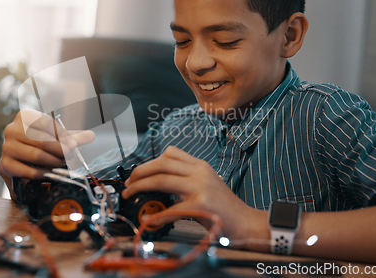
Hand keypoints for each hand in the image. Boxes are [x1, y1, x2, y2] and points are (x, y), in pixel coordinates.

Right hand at [0, 109, 94, 197]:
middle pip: (41, 139)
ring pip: (36, 155)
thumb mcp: (55, 137)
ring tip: (62, 164)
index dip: (62, 134)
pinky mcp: (5, 164)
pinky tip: (50, 173)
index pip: (46, 122)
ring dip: (53, 162)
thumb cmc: (38, 144)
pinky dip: (42, 173)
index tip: (74, 144)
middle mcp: (12, 129)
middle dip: (60, 150)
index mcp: (24, 116)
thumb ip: (72, 136)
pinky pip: (28, 170)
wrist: (18, 162)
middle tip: (71, 155)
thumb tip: (91, 136)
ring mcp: (6, 147)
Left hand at [121, 146, 259, 240]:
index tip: (139, 172)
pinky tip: (149, 219)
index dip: (150, 161)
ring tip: (130, 194)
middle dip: (139, 172)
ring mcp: (199, 187)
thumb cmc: (225, 207)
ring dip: (139, 187)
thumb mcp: (208, 183)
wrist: (246, 223)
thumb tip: (160, 181)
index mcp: (200, 166)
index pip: (170, 153)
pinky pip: (169, 209)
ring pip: (160, 180)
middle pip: (161, 164)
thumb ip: (187, 178)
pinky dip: (155, 215)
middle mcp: (199, 172)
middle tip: (129, 182)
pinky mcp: (199, 205)